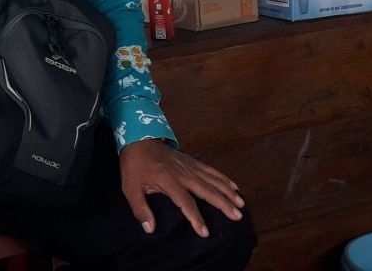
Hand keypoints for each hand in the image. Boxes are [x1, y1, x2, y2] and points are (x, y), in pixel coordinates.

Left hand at [119, 138, 243, 238]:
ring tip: (241, 204)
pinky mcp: (192, 161)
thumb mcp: (130, 188)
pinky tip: (234, 186)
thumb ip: (140, 209)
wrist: (138, 138)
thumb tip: (149, 228)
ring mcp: (189, 166)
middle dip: (223, 204)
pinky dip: (224, 178)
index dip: (196, 218)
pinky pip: (211, 170)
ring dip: (227, 192)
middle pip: (207, 190)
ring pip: (213, 180)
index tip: (204, 232)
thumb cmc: (135, 165)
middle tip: (237, 216)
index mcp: (168, 181)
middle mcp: (183, 174)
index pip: (186, 203)